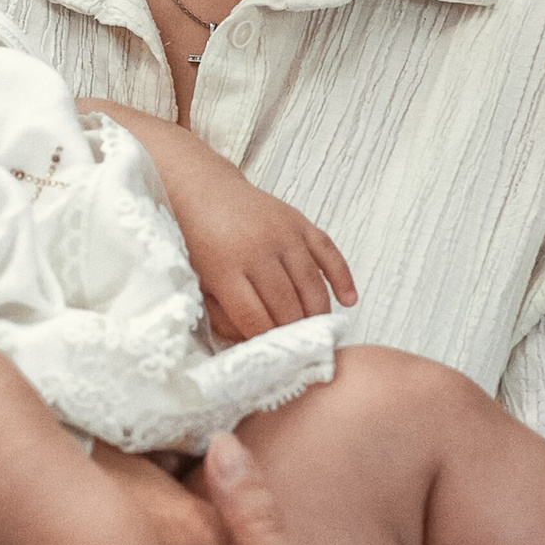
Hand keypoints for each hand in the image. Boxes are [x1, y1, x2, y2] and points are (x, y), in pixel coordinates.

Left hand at [171, 167, 354, 342]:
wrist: (200, 189)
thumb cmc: (195, 239)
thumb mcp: (195, 280)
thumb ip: (221, 312)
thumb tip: (252, 341)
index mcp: (226, 267)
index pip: (255, 317)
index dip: (266, 341)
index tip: (272, 356)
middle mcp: (259, 249)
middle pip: (287, 304)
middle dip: (294, 333)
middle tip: (300, 352)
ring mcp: (283, 233)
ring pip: (311, 284)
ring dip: (318, 313)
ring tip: (319, 335)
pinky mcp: (299, 221)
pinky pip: (329, 252)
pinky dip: (342, 277)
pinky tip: (349, 300)